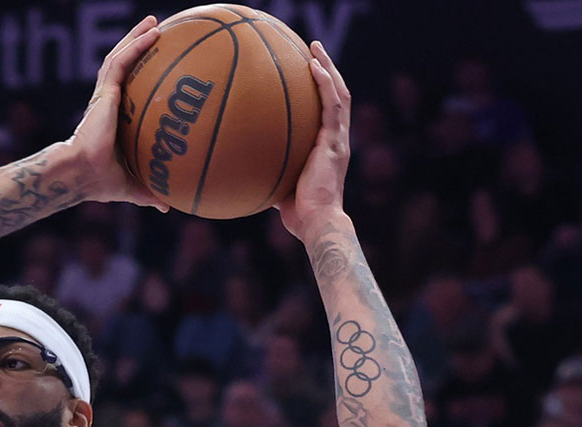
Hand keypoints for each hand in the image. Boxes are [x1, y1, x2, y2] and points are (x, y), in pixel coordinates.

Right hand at [63, 16, 170, 210]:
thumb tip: (168, 206)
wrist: (83, 174)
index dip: (137, 72)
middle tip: (155, 30)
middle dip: (137, 45)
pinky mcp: (104, 92)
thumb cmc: (101, 182)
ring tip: (152, 22)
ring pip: (120, 57)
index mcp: (112, 118)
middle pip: (123, 65)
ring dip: (136, 37)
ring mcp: (104, 95)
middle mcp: (107, 101)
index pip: (125, 87)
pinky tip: (152, 33)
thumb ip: (150, 191)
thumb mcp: (133, 185)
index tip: (153, 62)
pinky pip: (121, 62)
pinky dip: (136, 46)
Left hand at [275, 41, 351, 240]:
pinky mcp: (334, 142)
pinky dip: (325, 83)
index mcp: (328, 148)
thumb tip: (243, 169)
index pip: (329, 112)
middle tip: (314, 50)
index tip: (310, 73)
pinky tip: (314, 66)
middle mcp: (337, 139)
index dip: (323, 91)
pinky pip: (332, 105)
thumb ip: (269, 172)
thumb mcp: (280, 186)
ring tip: (315, 49)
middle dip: (327, 71)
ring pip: (339, 94)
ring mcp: (338, 139)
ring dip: (328, 68)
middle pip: (337, 96)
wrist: (317, 222)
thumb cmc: (298, 213)